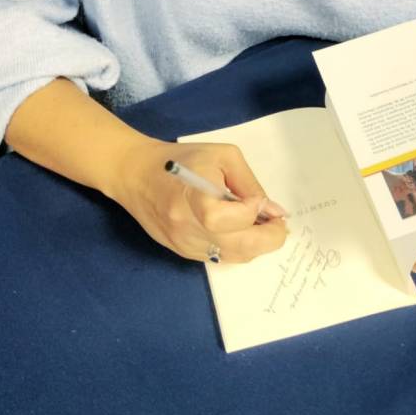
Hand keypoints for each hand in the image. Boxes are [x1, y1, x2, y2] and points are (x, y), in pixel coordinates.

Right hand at [112, 138, 287, 263]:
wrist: (136, 174)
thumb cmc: (181, 159)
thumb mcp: (222, 157)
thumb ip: (248, 184)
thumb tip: (273, 211)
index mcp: (196, 199)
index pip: (236, 218)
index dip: (255, 209)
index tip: (258, 199)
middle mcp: (189, 229)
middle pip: (242, 247)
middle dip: (270, 238)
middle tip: (279, 223)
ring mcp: (185, 245)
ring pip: (234, 257)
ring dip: (256, 245)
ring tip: (262, 226)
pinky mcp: (183, 253)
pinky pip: (220, 257)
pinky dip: (237, 247)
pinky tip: (239, 231)